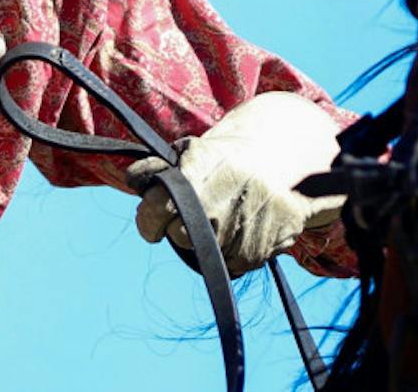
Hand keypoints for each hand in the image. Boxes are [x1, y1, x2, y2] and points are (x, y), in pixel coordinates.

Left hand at [127, 92, 345, 275]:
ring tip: (223, 217)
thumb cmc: (227, 158)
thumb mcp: (192, 151)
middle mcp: (220, 200)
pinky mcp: (261, 248)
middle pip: (179, 236)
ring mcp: (242, 226)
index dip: (148, 219)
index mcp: (197, 172)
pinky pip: (231, 266)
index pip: (155, 208)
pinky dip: (231, 253)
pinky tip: (241, 229)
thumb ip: (157, 167)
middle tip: (194, 215)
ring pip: (206, 255)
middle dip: (180, 229)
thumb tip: (133, 180)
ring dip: (208, 243)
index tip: (152, 222)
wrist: (285, 159)